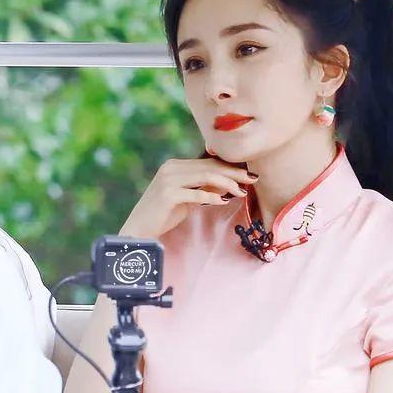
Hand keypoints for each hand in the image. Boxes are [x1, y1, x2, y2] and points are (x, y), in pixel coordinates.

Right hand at [120, 156, 255, 239]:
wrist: (139, 229)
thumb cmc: (164, 215)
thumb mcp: (187, 199)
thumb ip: (204, 189)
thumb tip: (229, 185)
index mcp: (175, 165)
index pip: (208, 163)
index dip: (230, 168)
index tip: (248, 174)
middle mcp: (171, 168)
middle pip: (209, 167)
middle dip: (234, 173)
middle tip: (253, 179)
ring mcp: (169, 179)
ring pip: (206, 176)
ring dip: (227, 183)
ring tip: (242, 191)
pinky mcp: (168, 194)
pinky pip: (196, 193)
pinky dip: (212, 197)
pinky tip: (224, 201)